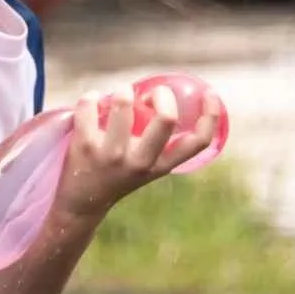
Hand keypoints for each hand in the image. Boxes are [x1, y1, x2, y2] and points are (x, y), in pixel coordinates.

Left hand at [55, 84, 225, 224]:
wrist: (83, 203)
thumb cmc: (119, 174)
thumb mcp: (148, 165)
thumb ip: (159, 141)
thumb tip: (160, 93)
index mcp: (162, 166)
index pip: (198, 142)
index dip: (211, 115)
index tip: (208, 94)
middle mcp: (141, 161)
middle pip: (167, 119)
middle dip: (162, 95)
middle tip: (150, 94)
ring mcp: (112, 154)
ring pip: (123, 103)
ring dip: (123, 90)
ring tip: (119, 95)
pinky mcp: (85, 145)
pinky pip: (89, 105)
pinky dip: (91, 97)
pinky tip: (93, 101)